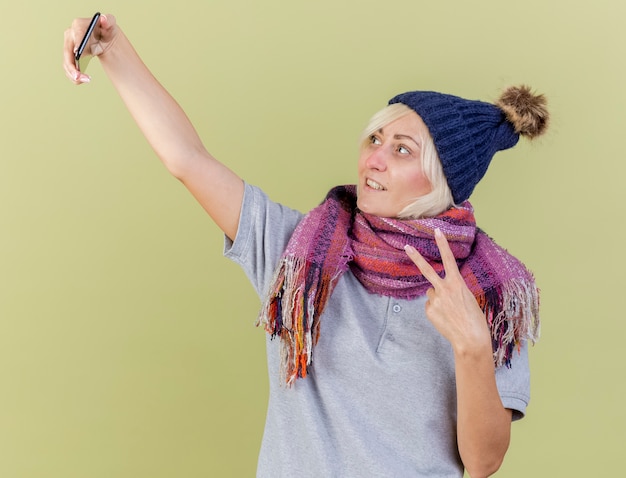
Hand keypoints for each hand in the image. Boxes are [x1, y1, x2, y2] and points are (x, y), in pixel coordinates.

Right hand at [63, 14, 118, 84]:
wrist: (104, 38)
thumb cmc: (106, 29)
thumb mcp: (110, 23)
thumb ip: (108, 20)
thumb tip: (103, 20)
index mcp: (78, 25)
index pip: (76, 34)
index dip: (76, 43)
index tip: (77, 52)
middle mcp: (70, 35)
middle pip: (67, 52)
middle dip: (71, 66)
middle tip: (79, 76)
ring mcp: (69, 47)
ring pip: (66, 63)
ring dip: (73, 74)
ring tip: (84, 80)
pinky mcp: (70, 57)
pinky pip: (69, 68)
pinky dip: (74, 76)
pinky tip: (83, 81)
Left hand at [404, 228, 490, 353]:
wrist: (471, 339)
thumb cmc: (474, 319)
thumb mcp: (467, 298)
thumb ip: (452, 290)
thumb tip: (436, 291)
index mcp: (458, 283)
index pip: (449, 259)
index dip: (443, 244)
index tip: (437, 231)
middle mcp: (444, 289)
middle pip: (427, 270)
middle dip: (416, 257)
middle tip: (406, 246)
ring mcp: (435, 300)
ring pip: (431, 293)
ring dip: (438, 298)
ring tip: (450, 311)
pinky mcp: (429, 311)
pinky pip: (430, 305)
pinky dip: (436, 310)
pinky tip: (445, 318)